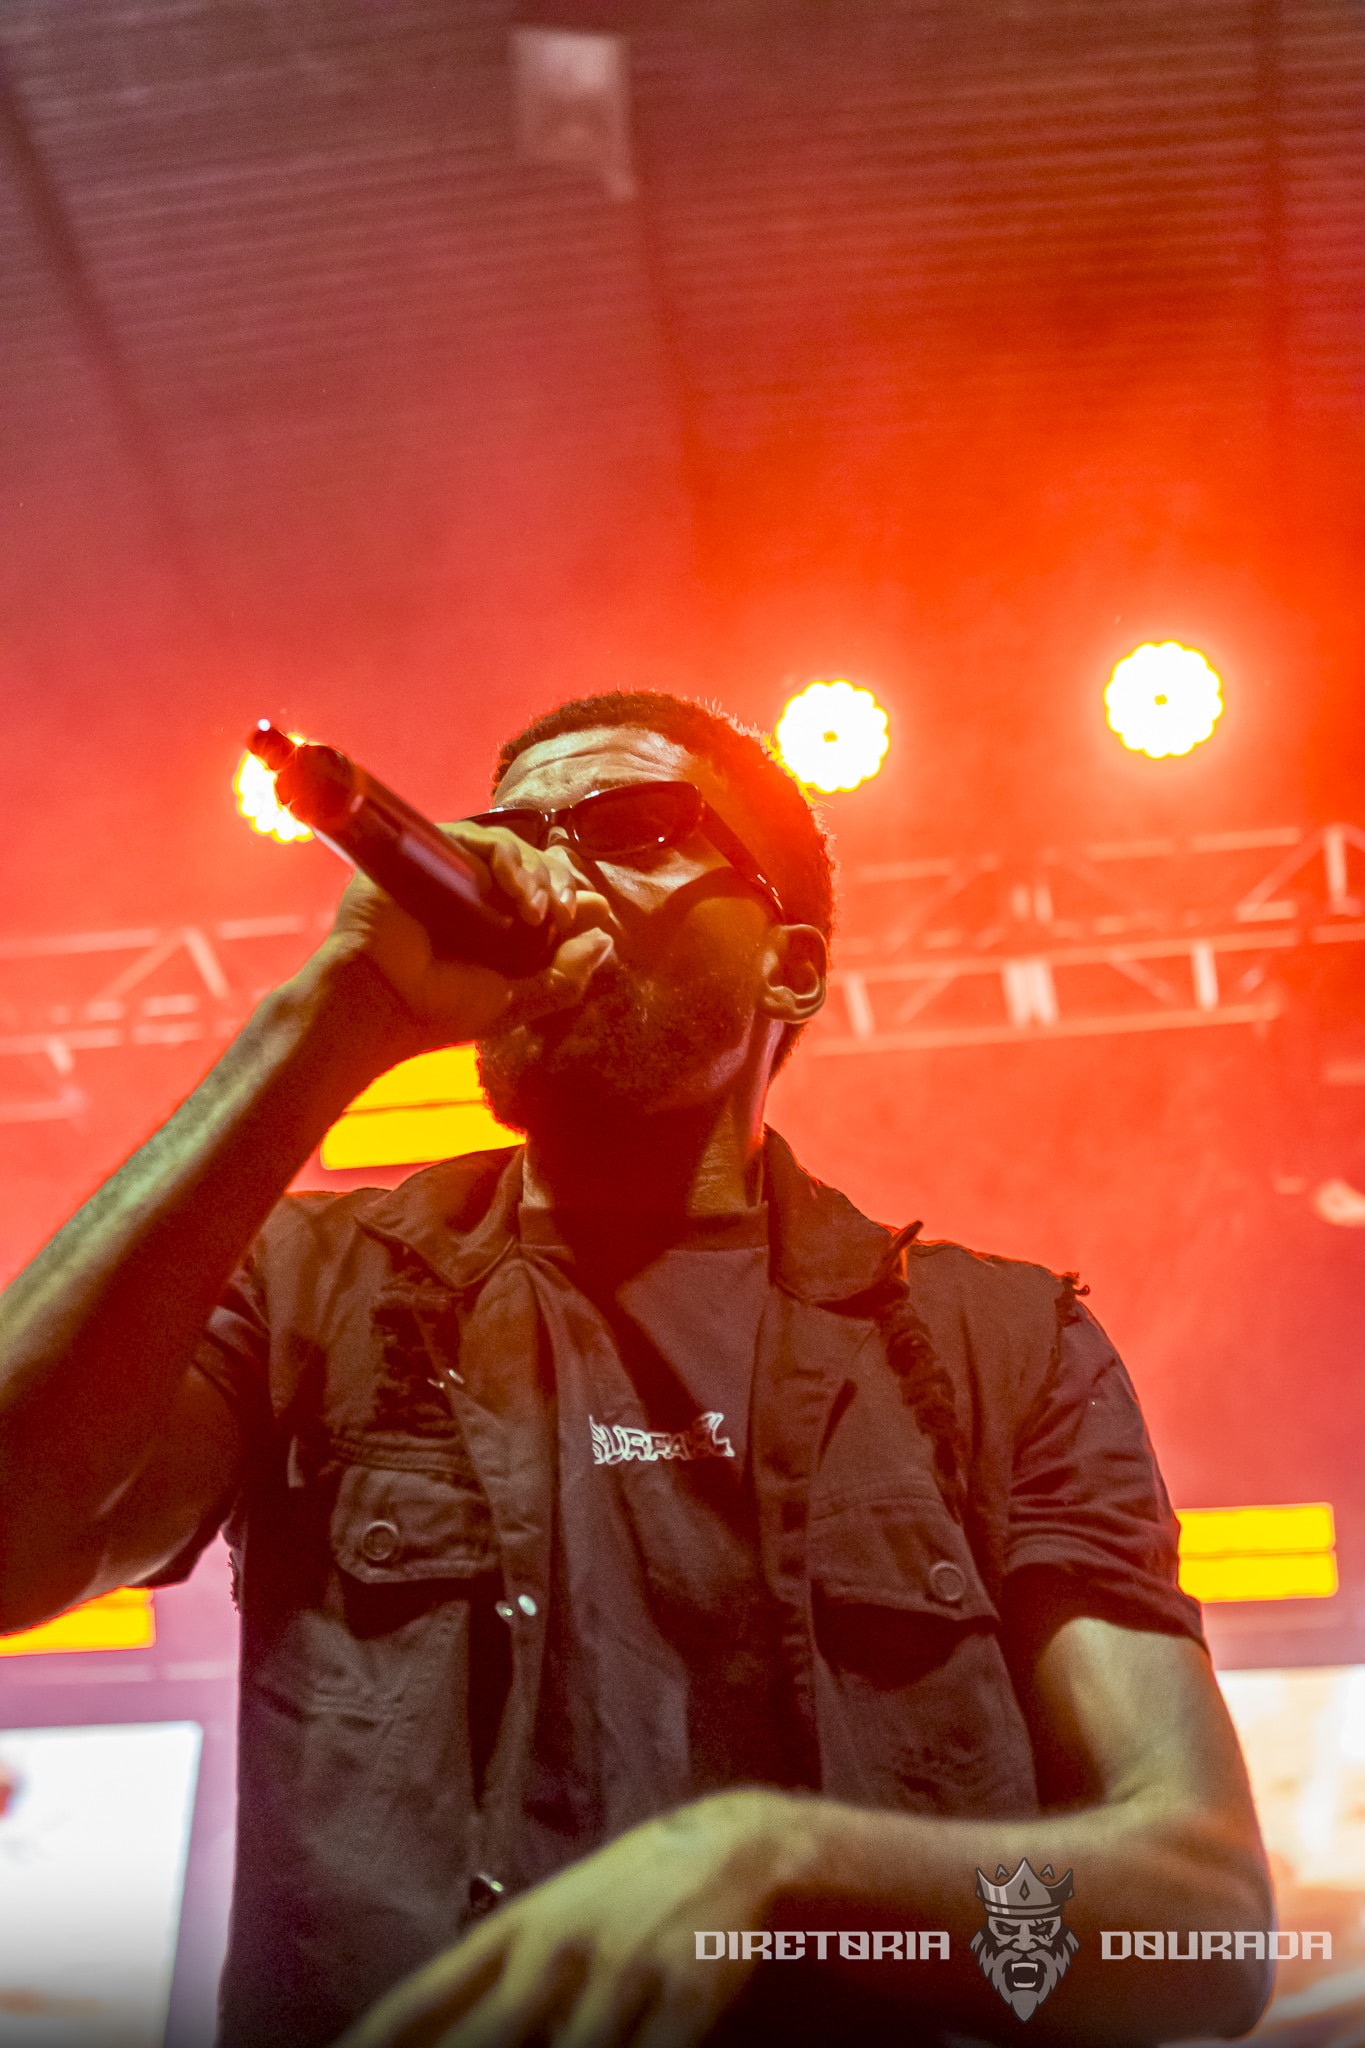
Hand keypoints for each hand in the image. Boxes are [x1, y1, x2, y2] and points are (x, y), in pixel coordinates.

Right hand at [317, 823, 617, 1060]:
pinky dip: (507, 860)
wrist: (382, 1002)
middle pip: (534, 865)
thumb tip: (606, 938)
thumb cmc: (440, 1009)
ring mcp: (452, 872)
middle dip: (559, 885)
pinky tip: (518, 894)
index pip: (546, 893)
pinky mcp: (429, 853)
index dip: (571, 897)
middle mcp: (476, 894)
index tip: (583, 915)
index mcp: (497, 926)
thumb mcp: (516, 1001)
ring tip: (539, 911)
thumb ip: (564, 976)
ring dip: (536, 874)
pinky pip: (478, 839)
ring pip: (511, 849)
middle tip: (562, 915)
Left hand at [337, 1791, 811, 2047]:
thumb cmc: (625, 1900)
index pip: (419, 2004)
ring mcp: (621, 1970)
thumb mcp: (547, 1923)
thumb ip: (485, 1982)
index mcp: (512, 1933)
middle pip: (480, 2041)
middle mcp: (554, 1950)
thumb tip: (407, 2035)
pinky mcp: (687, 1991)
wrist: (736, 1845)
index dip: (370, 2046)